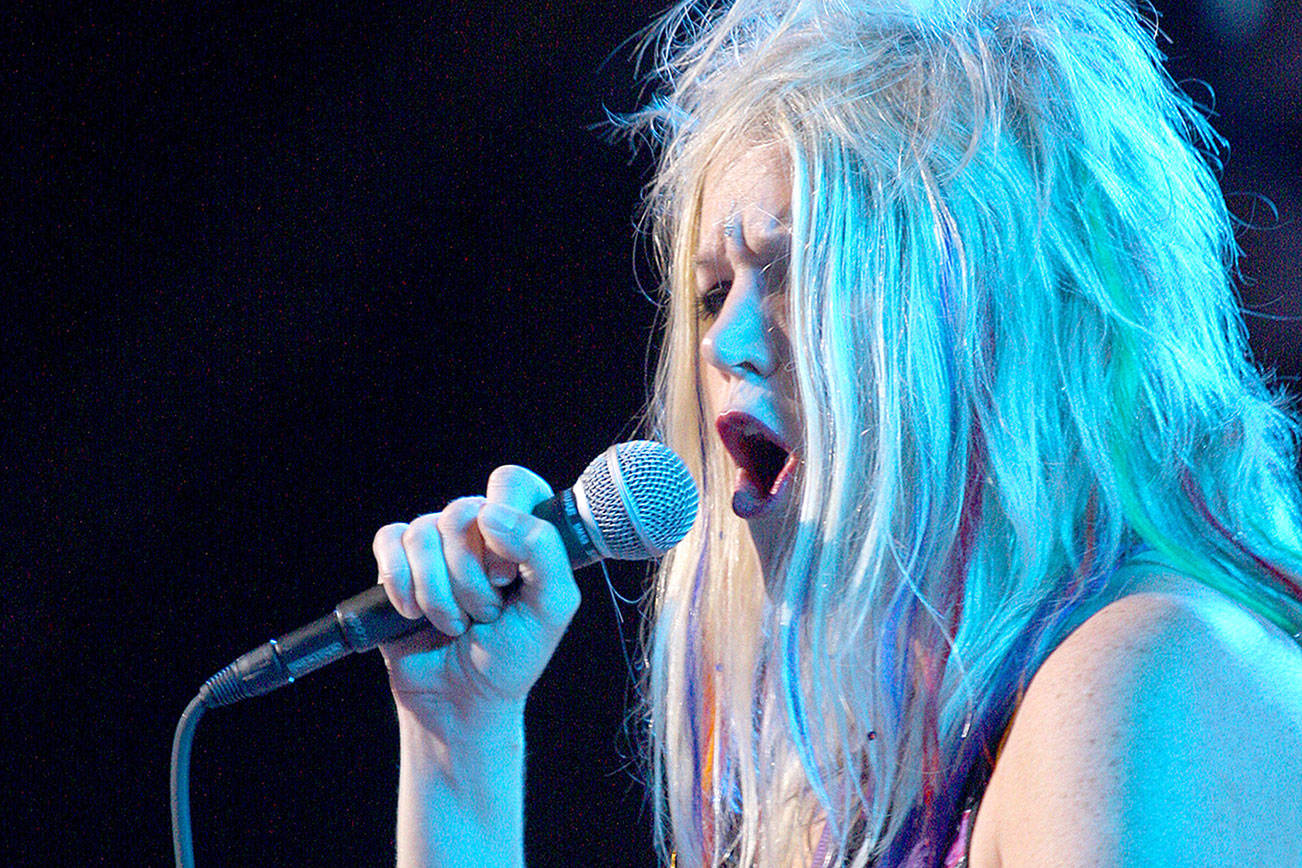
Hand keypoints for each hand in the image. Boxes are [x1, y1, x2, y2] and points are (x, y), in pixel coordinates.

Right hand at [372, 465, 580, 726]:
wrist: (462, 700)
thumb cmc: (513, 655)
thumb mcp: (552, 607)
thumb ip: (544, 551)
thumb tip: (492, 514)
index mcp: (523, 530)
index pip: (512, 482)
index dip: (506, 525)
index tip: (507, 576)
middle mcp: (480, 530)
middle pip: (461, 512)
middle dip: (470, 578)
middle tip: (485, 613)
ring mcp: (437, 545)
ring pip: (423, 532)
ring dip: (438, 592)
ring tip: (455, 623)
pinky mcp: (398, 563)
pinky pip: (389, 540)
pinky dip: (400, 582)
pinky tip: (413, 612)